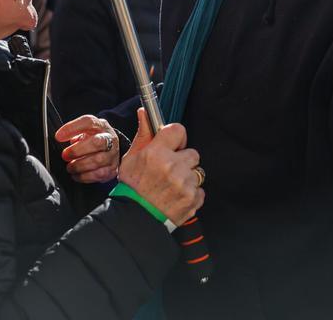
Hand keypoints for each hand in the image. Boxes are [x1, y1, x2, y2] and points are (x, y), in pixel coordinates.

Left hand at [56, 115, 118, 183]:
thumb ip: (74, 133)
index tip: (59, 136)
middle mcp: (109, 138)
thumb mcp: (85, 130)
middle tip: (65, 155)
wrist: (111, 148)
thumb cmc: (94, 138)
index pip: (88, 122)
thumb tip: (60, 138)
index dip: (72, 128)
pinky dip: (85, 176)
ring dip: (80, 165)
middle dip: (77, 150)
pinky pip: (99, 174)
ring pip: (98, 160)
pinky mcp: (113, 168)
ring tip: (70, 167)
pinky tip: (77, 174)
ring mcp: (113, 154)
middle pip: (96, 142)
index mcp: (100, 125)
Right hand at [118, 108, 203, 225]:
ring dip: (188, 177)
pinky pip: (200, 189)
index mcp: (157, 153)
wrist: (135, 218)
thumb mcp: (131, 159)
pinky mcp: (193, 199)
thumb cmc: (132, 188)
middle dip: (183, 160)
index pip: (178, 130)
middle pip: (192, 153)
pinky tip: (176, 196)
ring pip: (197, 172)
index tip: (172, 145)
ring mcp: (185, 183)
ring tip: (172, 185)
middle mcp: (173, 166)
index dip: (176, 138)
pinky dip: (191, 193)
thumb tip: (144, 113)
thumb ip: (143, 135)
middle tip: (169, 170)